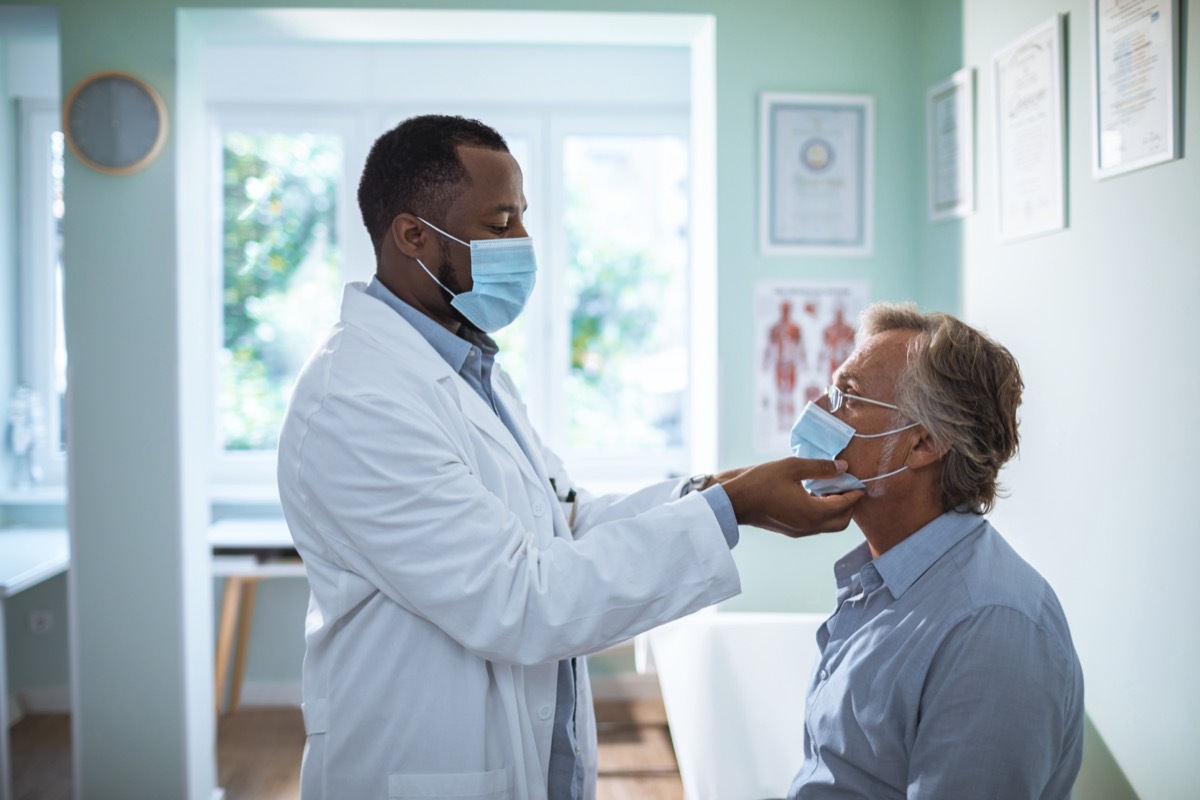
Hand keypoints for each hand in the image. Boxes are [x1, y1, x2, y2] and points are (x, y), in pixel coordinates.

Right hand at [718, 458, 862, 537]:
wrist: (735, 502)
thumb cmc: (761, 482)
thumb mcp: (792, 466)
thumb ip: (820, 467)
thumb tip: (843, 468)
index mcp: (813, 512)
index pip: (845, 505)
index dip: (855, 493)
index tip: (860, 481)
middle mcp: (810, 526)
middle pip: (842, 522)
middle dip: (849, 505)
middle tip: (848, 486)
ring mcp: (800, 531)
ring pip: (829, 526)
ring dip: (836, 510)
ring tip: (832, 488)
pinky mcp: (791, 531)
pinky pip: (816, 525)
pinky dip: (823, 513)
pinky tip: (815, 496)